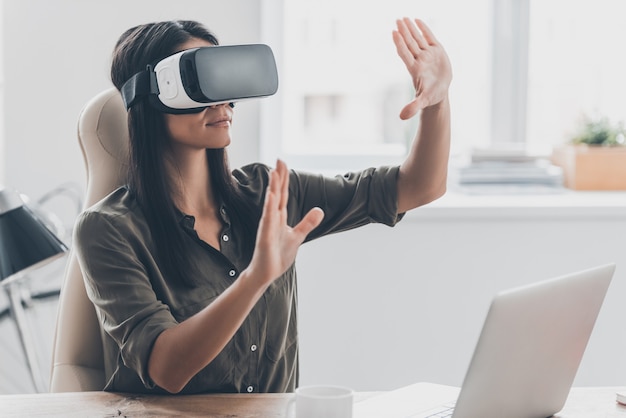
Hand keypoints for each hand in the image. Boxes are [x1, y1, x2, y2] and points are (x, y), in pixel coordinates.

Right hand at [247, 160, 323, 286]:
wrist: (266, 273)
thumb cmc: (277, 254)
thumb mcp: (297, 236)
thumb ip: (307, 223)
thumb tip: (320, 210)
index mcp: (279, 216)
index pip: (282, 193)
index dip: (283, 178)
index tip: (282, 162)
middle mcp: (272, 218)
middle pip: (276, 193)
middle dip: (278, 177)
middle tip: (279, 159)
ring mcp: (267, 227)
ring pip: (270, 204)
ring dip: (272, 188)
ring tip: (274, 173)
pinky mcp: (265, 237)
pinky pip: (267, 221)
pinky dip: (269, 208)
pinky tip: (271, 197)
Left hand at [393, 18, 451, 119]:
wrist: (439, 93)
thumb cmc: (430, 97)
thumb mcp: (423, 102)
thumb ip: (413, 107)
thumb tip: (401, 117)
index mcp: (415, 69)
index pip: (405, 54)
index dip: (399, 44)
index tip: (393, 33)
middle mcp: (419, 59)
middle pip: (409, 43)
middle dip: (404, 32)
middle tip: (397, 20)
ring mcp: (427, 54)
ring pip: (417, 39)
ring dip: (411, 28)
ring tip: (404, 18)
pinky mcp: (436, 51)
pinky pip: (429, 37)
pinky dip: (424, 29)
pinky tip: (418, 20)